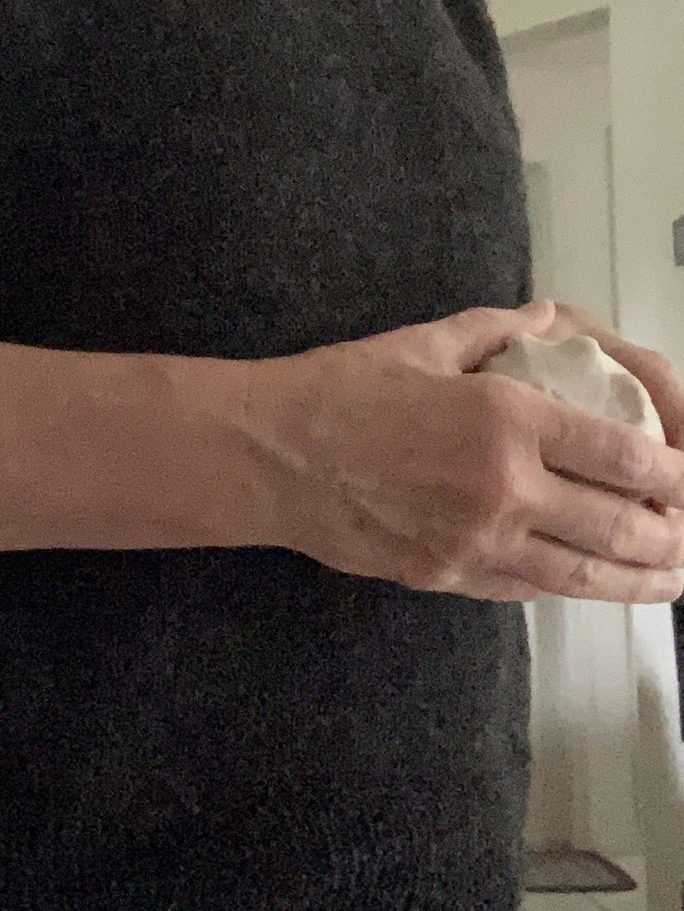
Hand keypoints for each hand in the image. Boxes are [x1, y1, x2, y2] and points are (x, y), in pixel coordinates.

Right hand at [245, 301, 683, 603]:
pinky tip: (587, 583)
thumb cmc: (336, 393)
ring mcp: (475, 543)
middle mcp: (504, 489)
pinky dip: (567, 587)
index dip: (678, 473)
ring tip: (672, 578)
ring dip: (640, 580)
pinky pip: (526, 589)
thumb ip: (498, 331)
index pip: (626, 457)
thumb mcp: (421, 343)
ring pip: (583, 575)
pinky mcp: (445, 578)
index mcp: (507, 421)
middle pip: (622, 527)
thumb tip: (550, 321)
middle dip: (674, 535)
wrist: (267, 457)